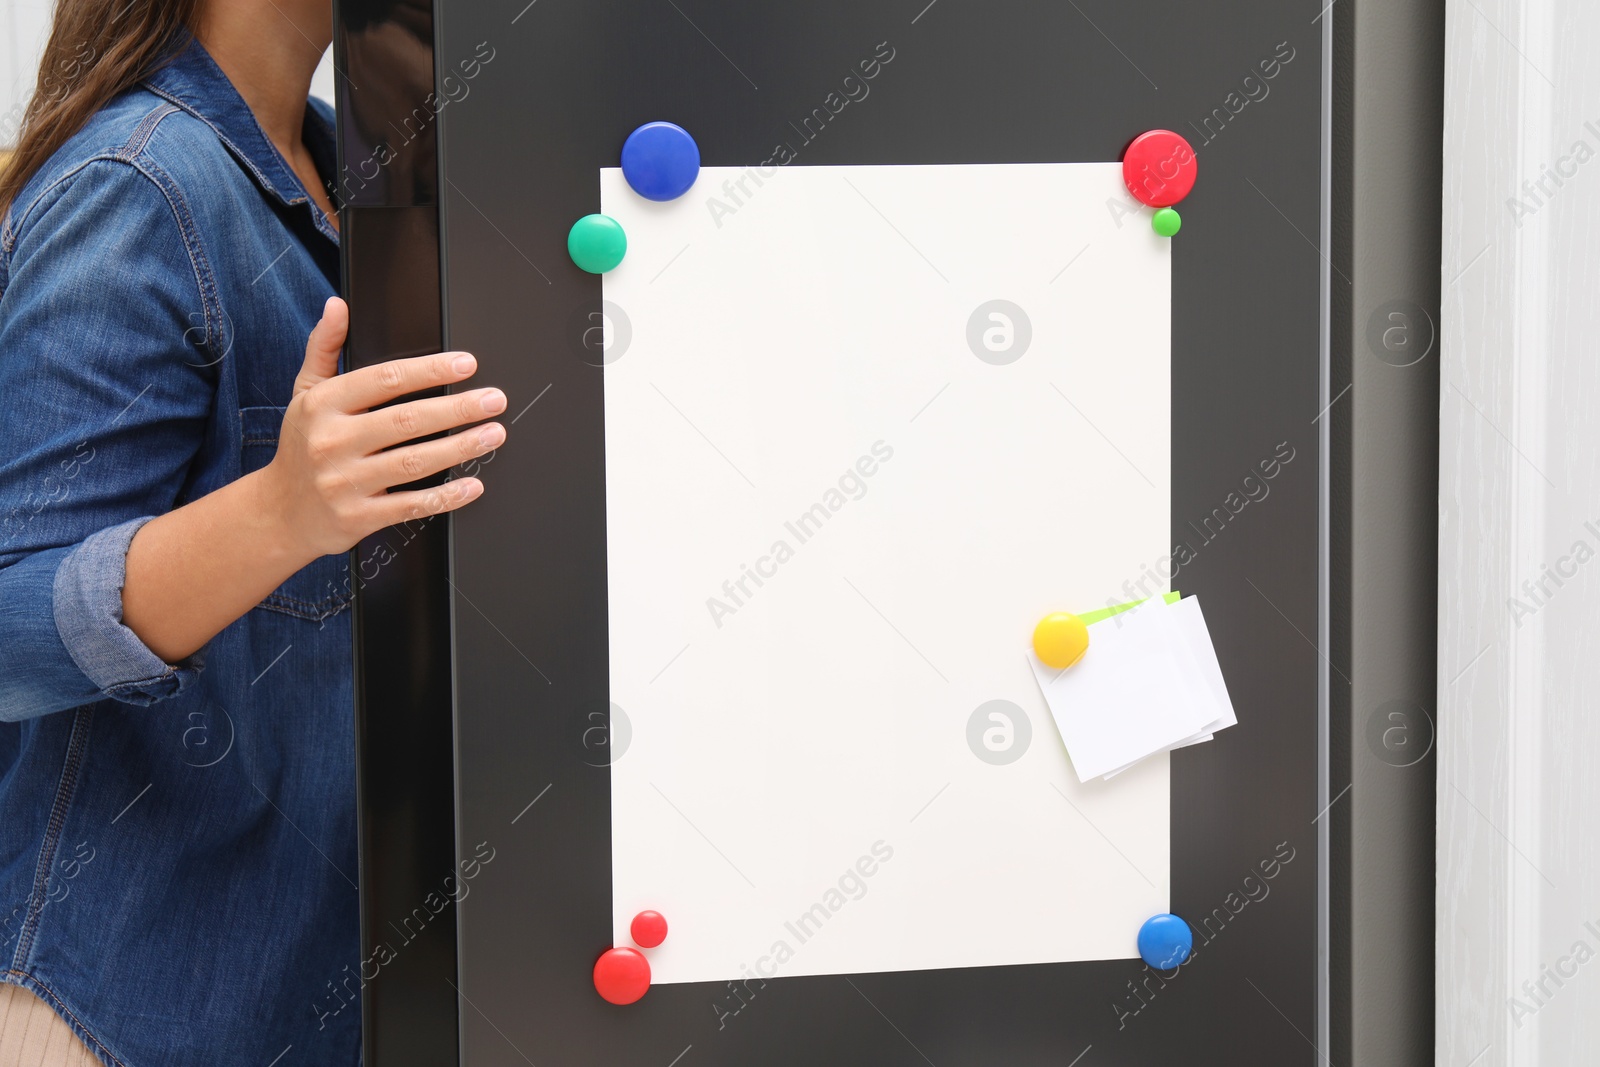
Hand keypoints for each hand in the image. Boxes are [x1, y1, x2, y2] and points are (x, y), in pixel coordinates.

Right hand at [260, 296, 504, 557]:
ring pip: (414, 462)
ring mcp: (345, 482)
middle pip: (407, 420)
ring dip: (461, 448)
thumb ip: (324, 347)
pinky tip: (473, 485)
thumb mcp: (305, 393)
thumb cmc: (302, 447)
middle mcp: (332, 442)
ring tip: (493, 434)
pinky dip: (446, 496)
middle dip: (458, 408)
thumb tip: (337, 305)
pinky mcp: (358, 516)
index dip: (430, 370)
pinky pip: (411, 505)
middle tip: (494, 400)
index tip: (466, 364)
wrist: (280, 513)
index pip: (385, 380)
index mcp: (323, 405)